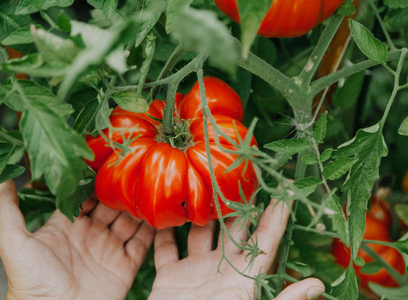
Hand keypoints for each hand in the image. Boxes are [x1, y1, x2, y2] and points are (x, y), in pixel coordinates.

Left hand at [0, 180, 154, 299]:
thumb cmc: (30, 281)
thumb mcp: (14, 242)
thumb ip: (8, 210)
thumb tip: (1, 179)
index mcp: (68, 226)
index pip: (87, 197)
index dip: (98, 182)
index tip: (112, 163)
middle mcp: (91, 235)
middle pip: (112, 207)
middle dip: (123, 191)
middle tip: (138, 173)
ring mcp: (109, 250)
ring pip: (130, 222)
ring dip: (140, 207)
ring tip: (153, 188)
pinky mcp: (125, 267)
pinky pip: (142, 245)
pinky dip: (153, 231)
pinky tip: (160, 215)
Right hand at [148, 198, 324, 299]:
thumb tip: (318, 285)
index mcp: (244, 276)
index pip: (265, 238)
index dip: (277, 214)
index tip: (286, 187)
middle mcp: (222, 267)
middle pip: (233, 227)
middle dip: (238, 201)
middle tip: (242, 171)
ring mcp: (195, 270)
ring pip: (200, 231)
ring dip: (201, 209)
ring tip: (204, 181)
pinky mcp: (170, 275)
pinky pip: (166, 248)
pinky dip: (163, 230)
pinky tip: (163, 209)